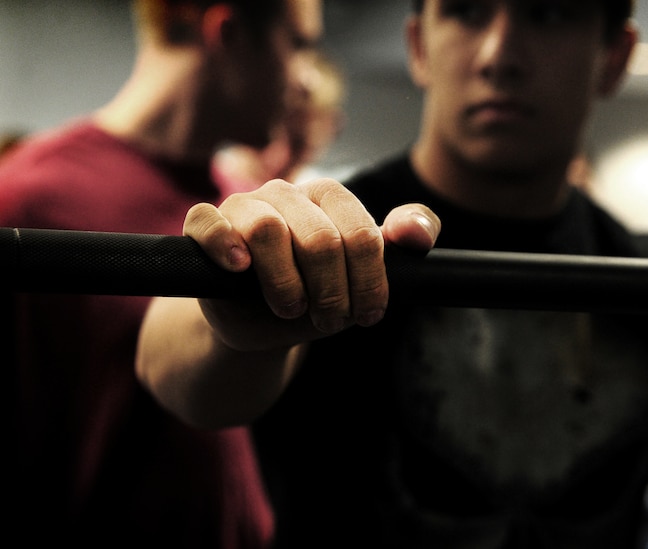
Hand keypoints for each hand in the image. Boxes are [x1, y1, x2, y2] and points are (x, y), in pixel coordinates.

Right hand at [183, 178, 439, 350]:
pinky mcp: (205, 224)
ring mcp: (243, 205)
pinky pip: (207, 222)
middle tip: (329, 321)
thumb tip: (416, 235)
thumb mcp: (366, 274)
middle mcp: (287, 193)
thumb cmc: (318, 291)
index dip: (368, 283)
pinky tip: (240, 269)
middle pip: (320, 240)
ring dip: (285, 285)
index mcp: (330, 196)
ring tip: (291, 308)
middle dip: (331, 293)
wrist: (262, 322)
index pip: (361, 235)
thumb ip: (405, 240)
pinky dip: (224, 245)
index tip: (367, 314)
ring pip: (268, 230)